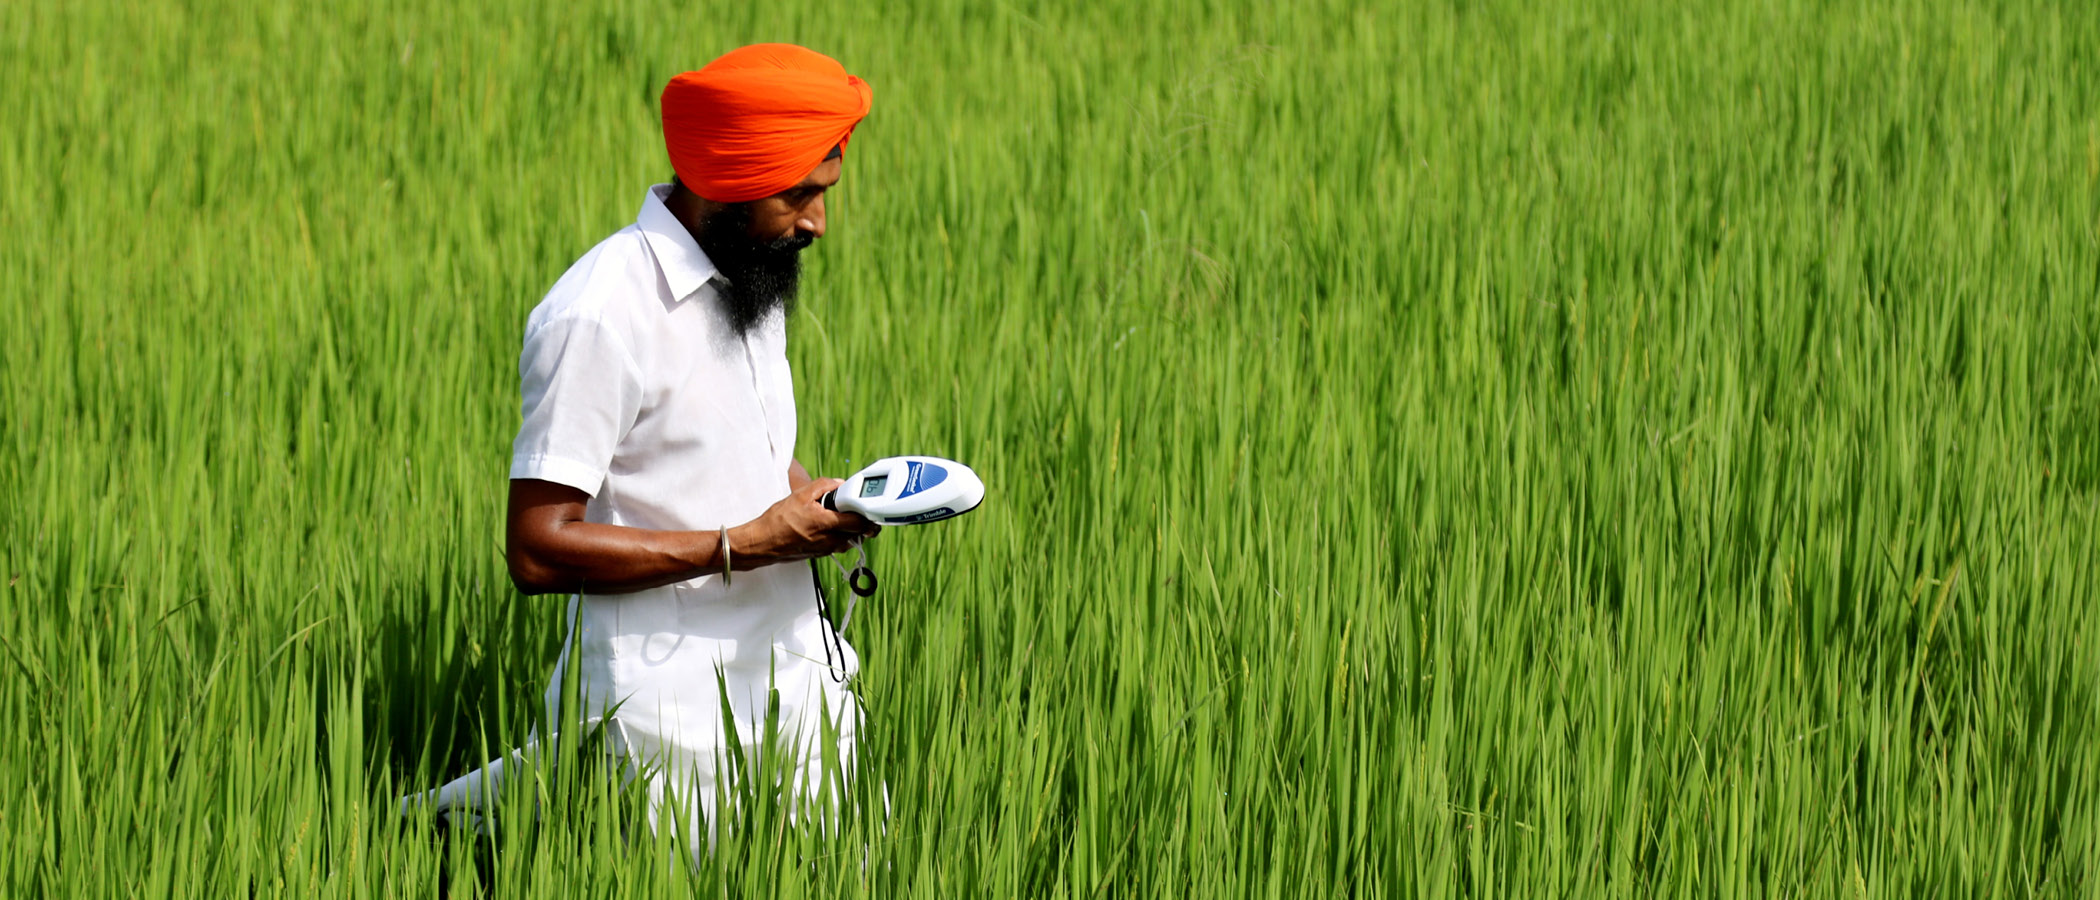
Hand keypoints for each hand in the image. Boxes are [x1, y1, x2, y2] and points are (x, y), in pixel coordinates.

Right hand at [727, 478, 879, 568]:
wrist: (763, 543)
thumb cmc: (778, 521)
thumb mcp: (800, 495)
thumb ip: (823, 486)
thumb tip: (840, 484)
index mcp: (827, 524)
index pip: (861, 522)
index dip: (867, 512)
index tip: (866, 504)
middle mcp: (830, 540)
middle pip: (860, 533)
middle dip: (863, 521)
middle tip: (859, 509)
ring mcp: (827, 549)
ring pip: (851, 540)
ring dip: (853, 529)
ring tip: (844, 517)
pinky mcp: (821, 554)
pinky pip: (839, 545)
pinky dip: (841, 535)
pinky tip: (831, 526)